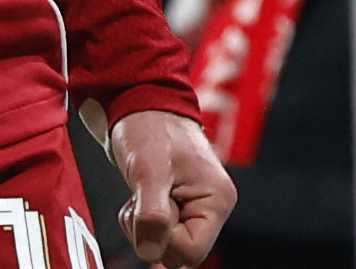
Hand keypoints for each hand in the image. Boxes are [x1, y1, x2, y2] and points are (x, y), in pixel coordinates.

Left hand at [95, 105, 235, 265]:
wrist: (139, 103)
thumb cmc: (149, 127)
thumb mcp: (148, 169)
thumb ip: (151, 213)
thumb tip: (150, 254)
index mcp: (217, 200)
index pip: (192, 251)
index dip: (163, 236)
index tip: (150, 203)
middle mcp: (211, 208)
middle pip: (179, 253)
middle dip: (151, 230)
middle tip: (143, 196)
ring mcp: (195, 209)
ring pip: (165, 246)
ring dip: (143, 225)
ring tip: (142, 190)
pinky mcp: (178, 208)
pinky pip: (158, 233)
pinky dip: (141, 219)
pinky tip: (142, 194)